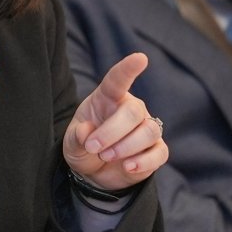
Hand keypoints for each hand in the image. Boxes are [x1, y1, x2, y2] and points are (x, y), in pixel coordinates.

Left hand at [64, 52, 167, 189]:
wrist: (95, 173)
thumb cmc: (84, 148)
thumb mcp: (72, 143)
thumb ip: (76, 137)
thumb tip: (86, 132)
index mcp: (108, 98)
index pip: (118, 80)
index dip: (128, 69)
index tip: (140, 58)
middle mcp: (131, 109)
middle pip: (132, 112)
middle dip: (111, 132)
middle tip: (93, 148)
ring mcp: (146, 128)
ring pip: (149, 131)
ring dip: (125, 147)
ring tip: (106, 157)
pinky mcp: (156, 150)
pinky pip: (159, 153)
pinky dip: (143, 162)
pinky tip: (128, 166)